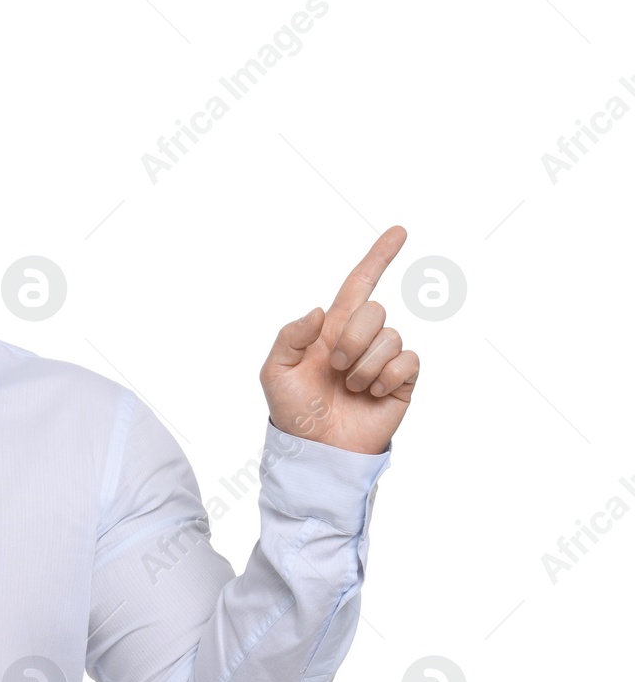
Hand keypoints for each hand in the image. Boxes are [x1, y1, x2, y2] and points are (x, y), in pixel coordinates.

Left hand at [260, 225, 419, 454]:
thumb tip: (320, 311)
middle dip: (352, 338)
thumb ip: (289, 336)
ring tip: (349, 389)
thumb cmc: (293, 411)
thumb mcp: (275, 372)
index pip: (359, 284)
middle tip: (334, 368)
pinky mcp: (402, 381)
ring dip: (364, 367)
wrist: (316, 450)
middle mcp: (361, 339)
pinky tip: (370, 395)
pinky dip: (385, 378)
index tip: (398, 232)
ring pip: (390, 337)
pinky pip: (407, 360)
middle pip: (374, 310)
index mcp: (331, 330)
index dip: (378, 257)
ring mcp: (383, 359)